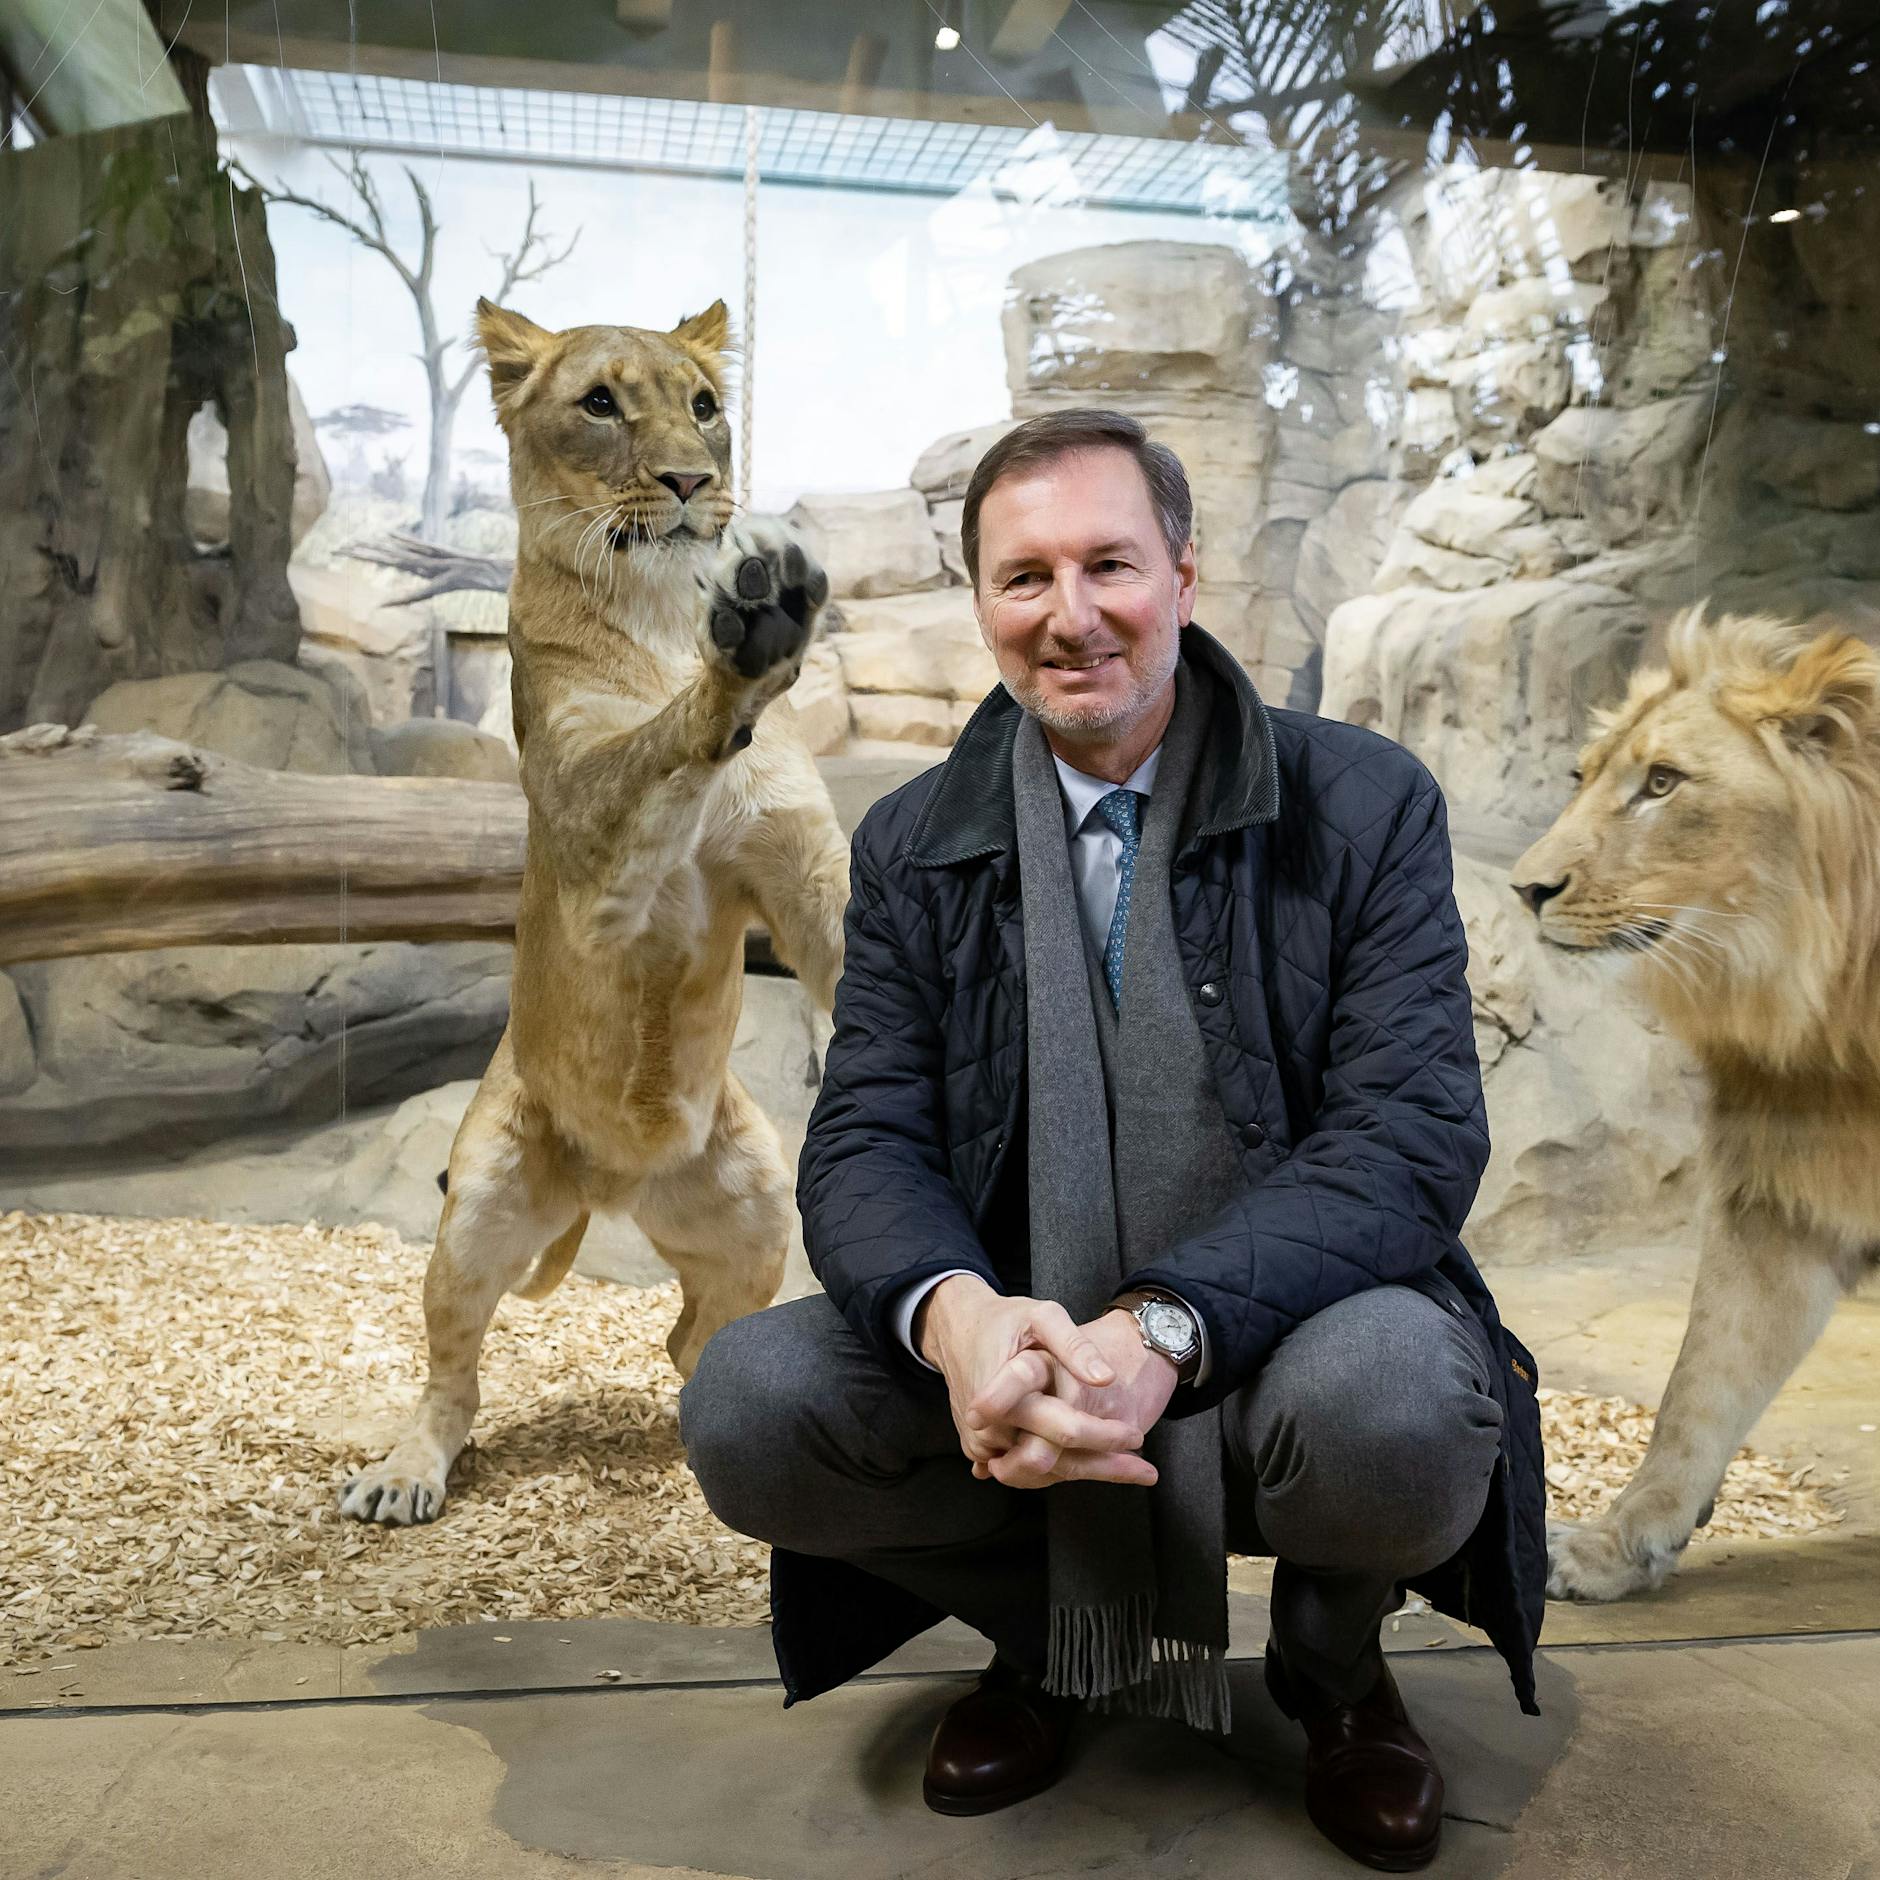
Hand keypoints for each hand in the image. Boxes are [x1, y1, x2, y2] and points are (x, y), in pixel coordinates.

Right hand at [917, 1277, 1148, 1486]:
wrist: (957, 1331)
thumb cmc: (1005, 1320)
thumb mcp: (1042, 1315)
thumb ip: (1074, 1345)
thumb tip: (1106, 1378)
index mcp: (1003, 1393)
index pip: (1061, 1428)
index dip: (1102, 1436)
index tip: (1137, 1436)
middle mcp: (987, 1427)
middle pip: (1054, 1459)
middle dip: (1102, 1466)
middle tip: (1147, 1468)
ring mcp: (980, 1444)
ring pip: (1039, 1473)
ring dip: (1082, 1474)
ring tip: (1130, 1471)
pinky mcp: (980, 1451)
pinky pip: (1024, 1471)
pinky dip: (1057, 1469)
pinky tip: (1093, 1464)